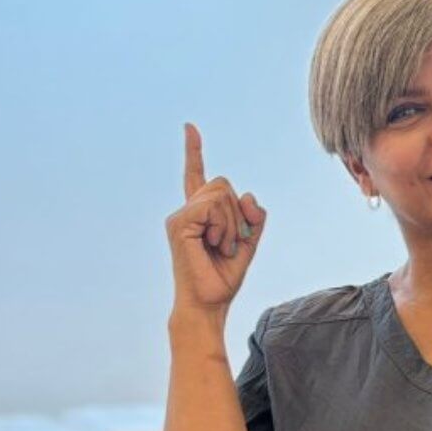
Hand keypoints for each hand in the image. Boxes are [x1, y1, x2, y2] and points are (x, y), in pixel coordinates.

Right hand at [164, 122, 266, 311]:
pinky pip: (212, 207)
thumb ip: (252, 217)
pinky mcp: (178, 223)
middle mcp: (186, 211)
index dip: (194, 151)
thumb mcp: (248, 242)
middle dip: (237, 213)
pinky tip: (213, 244)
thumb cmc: (223, 277)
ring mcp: (179, 216)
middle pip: (222, 183)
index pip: (197, 176)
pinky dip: (222, 226)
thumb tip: (247, 196)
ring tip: (219, 246)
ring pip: (220, 193)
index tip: (190, 127)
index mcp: (200, 214)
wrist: (209, 303)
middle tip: (228, 242)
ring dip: (231, 223)